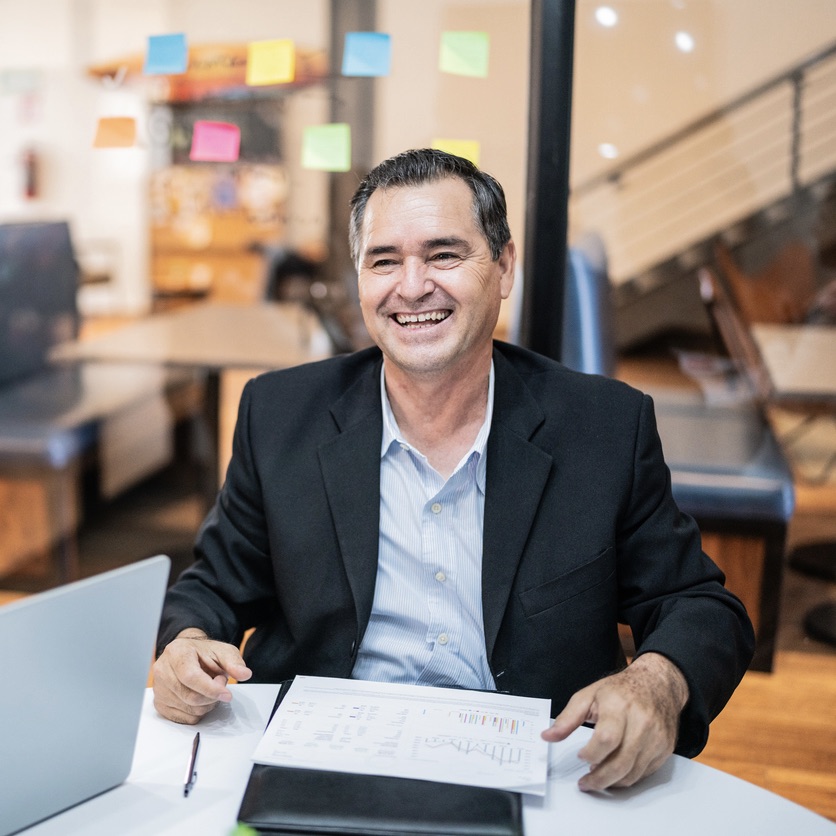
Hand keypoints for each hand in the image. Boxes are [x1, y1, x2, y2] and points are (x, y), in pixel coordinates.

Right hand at [152, 629, 252, 723]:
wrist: (187, 655)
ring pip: (189, 709)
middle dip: (212, 695)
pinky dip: (198, 712)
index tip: (227, 694)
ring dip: (207, 704)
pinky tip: (200, 697)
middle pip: (190, 697)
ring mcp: (158, 689)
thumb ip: (234, 662)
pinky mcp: (160, 704)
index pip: (190, 677)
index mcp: (176, 652)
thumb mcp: (223, 651)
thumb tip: (244, 674)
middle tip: (220, 682)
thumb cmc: (204, 654)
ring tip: (209, 687)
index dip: (210, 689)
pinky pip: (185, 718)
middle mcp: (162, 670)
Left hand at [541, 652, 688, 790]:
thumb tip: (547, 737)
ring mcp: (656, 737)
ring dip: (612, 781)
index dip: (591, 753)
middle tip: (585, 783)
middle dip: (599, 779)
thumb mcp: (589, 695)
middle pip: (621, 762)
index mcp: (619, 706)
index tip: (580, 755)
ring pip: (633, 773)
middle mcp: (642, 722)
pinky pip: (644, 773)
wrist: (657, 684)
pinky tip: (615, 772)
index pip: (606, 738)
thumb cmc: (620, 690)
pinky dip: (627, 778)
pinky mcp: (665, 748)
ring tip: (597, 776)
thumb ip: (567, 718)